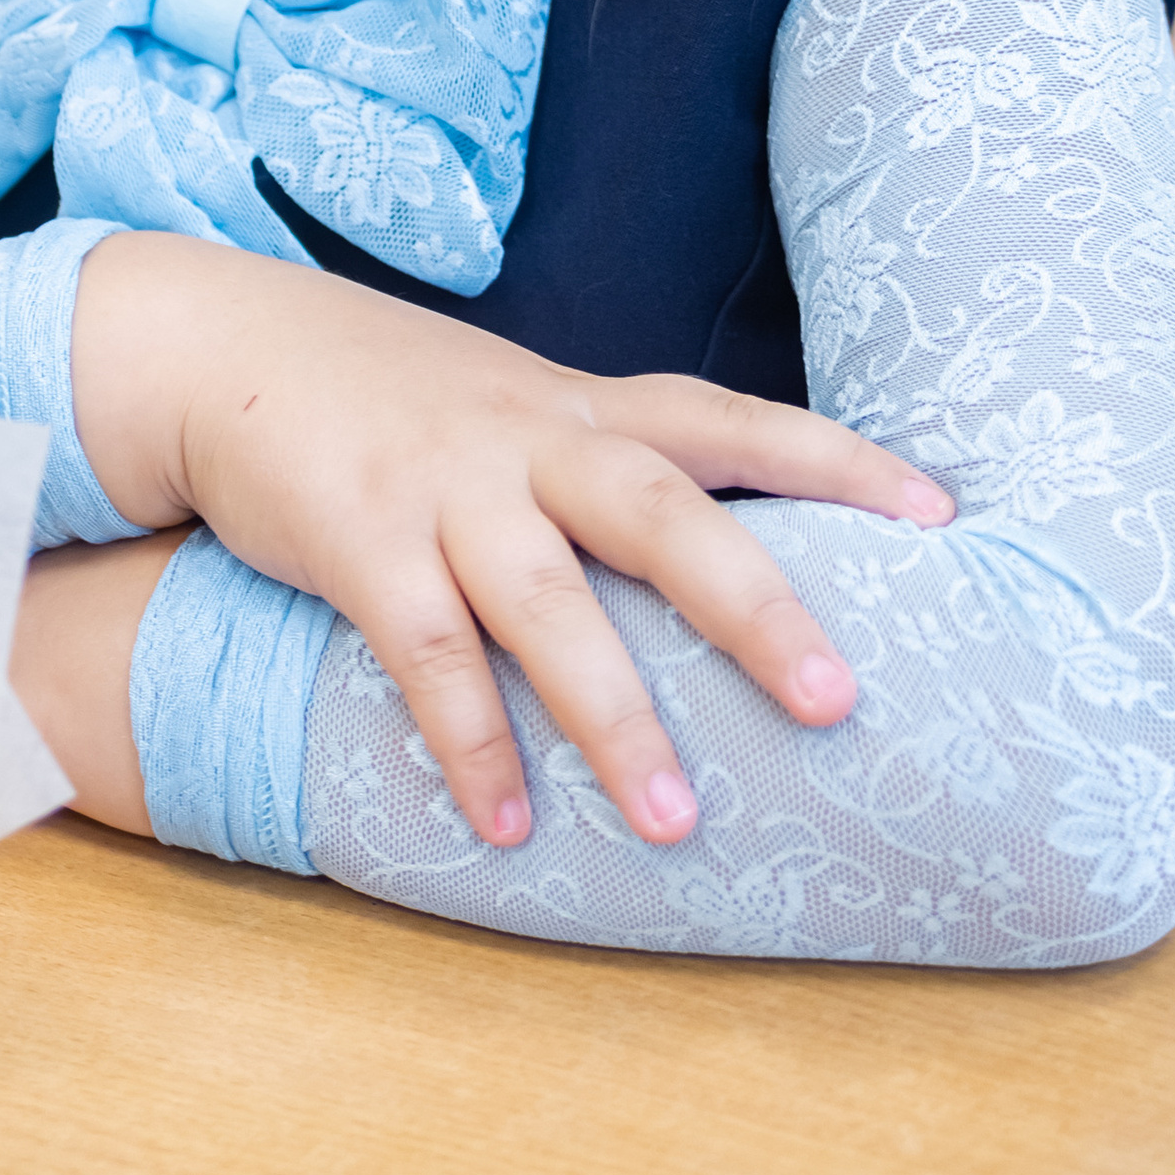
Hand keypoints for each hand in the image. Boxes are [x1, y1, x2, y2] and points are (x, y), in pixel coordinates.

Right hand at [66, 234, 954, 851]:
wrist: (232, 348)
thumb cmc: (405, 406)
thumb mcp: (521, 412)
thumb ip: (615, 474)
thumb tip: (741, 575)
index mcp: (586, 412)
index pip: (734, 421)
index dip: (838, 461)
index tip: (942, 514)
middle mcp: (531, 443)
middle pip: (662, 513)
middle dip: (753, 606)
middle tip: (838, 700)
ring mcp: (444, 488)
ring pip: (544, 601)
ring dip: (609, 714)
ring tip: (670, 822)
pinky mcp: (358, 536)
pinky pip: (422, 649)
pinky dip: (467, 741)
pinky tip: (506, 825)